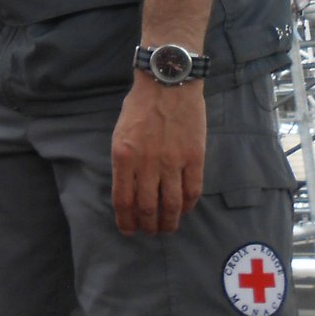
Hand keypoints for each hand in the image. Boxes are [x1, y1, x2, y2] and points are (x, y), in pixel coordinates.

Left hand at [111, 77, 205, 234]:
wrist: (168, 83)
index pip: (123, 200)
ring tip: (167, 228)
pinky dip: (187, 205)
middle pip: (147, 207)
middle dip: (147, 225)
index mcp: (123, 156)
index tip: (127, 230)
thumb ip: (123, 161)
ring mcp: (172, 161)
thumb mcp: (119, 133)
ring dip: (169, 222)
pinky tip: (184, 209)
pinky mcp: (194, 157)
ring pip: (171, 204)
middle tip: (149, 232)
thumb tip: (128, 189)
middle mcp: (147, 163)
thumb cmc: (140, 106)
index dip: (125, 220)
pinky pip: (192, 190)